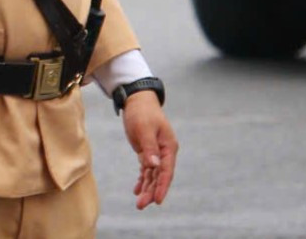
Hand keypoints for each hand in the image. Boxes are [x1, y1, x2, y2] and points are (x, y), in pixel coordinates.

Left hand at [122, 90, 177, 209]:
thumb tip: (154, 166)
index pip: (166, 171)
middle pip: (159, 176)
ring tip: (139, 203)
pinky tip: (137, 190)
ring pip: (153, 175)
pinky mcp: (147, 152)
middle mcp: (164, 152)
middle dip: (152, 191)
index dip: (162, 186)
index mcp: (168, 147)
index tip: (157, 201)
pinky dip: (142, 179)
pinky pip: (146, 170)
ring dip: (147, 188)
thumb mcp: (144, 128)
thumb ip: (149, 147)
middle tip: (141, 205)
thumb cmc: (142, 112)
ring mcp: (156, 153)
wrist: (137, 101)